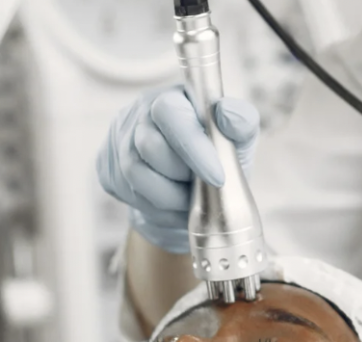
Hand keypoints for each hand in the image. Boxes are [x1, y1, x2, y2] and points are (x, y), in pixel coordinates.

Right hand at [96, 85, 259, 253]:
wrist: (196, 194)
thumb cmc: (218, 160)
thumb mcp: (239, 141)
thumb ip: (241, 123)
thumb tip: (228, 113)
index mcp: (171, 99)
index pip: (170, 114)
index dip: (194, 147)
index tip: (218, 177)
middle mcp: (138, 115)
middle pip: (150, 147)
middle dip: (183, 175)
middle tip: (204, 184)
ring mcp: (117, 142)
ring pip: (137, 176)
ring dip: (172, 197)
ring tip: (191, 197)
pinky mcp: (108, 170)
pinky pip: (129, 195)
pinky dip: (160, 209)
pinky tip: (174, 204)